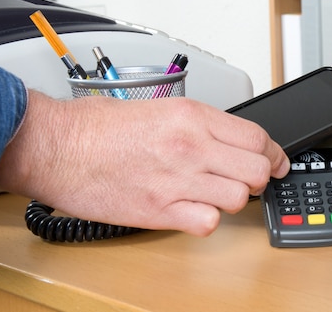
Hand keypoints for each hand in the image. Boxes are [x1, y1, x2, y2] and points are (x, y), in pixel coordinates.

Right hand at [0, 91, 289, 236]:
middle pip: (257, 170)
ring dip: (233, 199)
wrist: (55, 146)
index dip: (272, 153)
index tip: (275, 160)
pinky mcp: (160, 210)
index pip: (256, 138)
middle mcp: (191, 146)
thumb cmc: (95, 127)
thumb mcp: (157, 107)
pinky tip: (193, 210)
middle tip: (250, 179)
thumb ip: (197, 124)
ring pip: (238, 198)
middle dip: (259, 177)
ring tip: (215, 193)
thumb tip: (224, 138)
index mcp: (191, 116)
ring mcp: (177, 180)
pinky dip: (207, 220)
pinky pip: (207, 223)